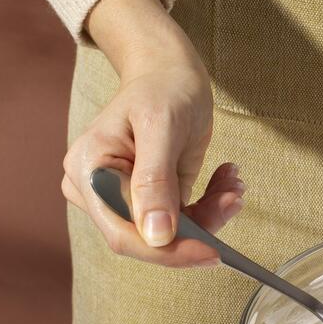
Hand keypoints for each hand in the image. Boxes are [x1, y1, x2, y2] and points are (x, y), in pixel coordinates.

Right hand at [60, 0, 242, 266]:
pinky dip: (211, 207)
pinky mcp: (150, 201)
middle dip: (197, 229)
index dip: (168, 250)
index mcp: (89, 173)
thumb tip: (155, 235)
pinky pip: (183, 221)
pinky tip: (226, 181)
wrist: (170, 72)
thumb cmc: (162, 87)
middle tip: (233, 199)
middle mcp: (100, 192)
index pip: (123, 234)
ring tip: (233, 184)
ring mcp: (124, 198)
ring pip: (173, 234)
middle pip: (149, 239)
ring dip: (211, 215)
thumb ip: (155, 181)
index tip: (212, 251)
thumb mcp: (161, 126)